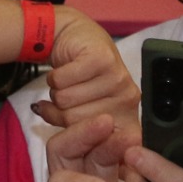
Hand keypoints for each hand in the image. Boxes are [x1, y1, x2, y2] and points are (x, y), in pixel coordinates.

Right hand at [31, 6, 137, 140]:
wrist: (75, 37)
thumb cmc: (78, 78)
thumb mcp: (76, 109)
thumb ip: (67, 125)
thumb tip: (57, 136)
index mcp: (126, 118)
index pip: (98, 145)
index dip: (76, 134)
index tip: (70, 122)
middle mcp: (127, 100)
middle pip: (74, 120)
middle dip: (61, 108)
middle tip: (68, 92)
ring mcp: (117, 78)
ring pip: (66, 100)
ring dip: (57, 89)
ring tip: (69, 80)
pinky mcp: (102, 59)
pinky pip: (61, 81)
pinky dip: (55, 75)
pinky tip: (67, 67)